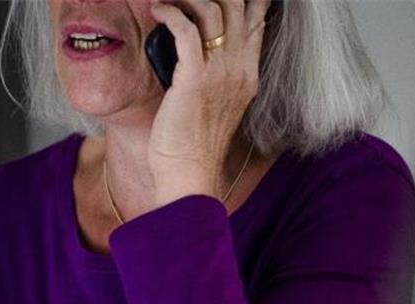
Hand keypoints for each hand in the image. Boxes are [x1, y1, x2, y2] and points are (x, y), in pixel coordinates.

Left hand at [147, 0, 268, 206]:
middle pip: (236, 6)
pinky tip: (158, 11)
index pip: (256, 19)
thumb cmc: (195, 146)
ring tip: (168, 0)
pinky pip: (185, 29)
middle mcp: (239, 68)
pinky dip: (170, 13)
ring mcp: (219, 72)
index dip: (245, 0)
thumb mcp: (217, 105)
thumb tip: (198, 52)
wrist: (190, 175)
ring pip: (213, 9)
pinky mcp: (193, 78)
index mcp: (248, 74)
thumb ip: (217, 76)